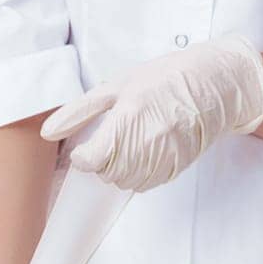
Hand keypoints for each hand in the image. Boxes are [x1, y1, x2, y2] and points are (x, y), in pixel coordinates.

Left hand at [38, 32, 262, 191]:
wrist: (213, 86)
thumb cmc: (165, 79)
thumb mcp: (118, 85)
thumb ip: (80, 110)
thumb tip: (49, 132)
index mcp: (128, 116)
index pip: (92, 160)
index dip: (84, 156)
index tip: (87, 146)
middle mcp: (147, 141)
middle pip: (107, 173)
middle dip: (102, 160)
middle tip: (113, 138)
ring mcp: (164, 156)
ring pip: (125, 182)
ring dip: (119, 168)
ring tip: (130, 142)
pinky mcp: (176, 167)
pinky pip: (145, 183)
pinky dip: (138, 172)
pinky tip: (145, 150)